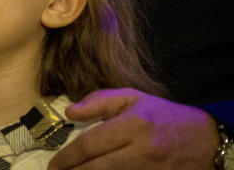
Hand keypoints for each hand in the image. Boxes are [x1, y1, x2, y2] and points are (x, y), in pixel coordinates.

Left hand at [47, 88, 217, 168]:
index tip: (53, 164)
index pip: (91, 145)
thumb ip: (99, 102)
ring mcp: (152, 169)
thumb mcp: (132, 97)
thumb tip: (69, 112)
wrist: (206, 139)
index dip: (68, 157)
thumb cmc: (164, 116)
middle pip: (98, 168)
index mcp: (133, 125)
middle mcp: (142, 150)